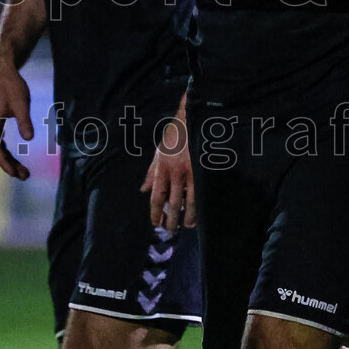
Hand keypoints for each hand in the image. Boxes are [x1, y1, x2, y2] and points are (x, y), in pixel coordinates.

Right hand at [0, 59, 33, 179]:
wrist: (0, 71)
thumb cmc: (11, 85)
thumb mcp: (22, 102)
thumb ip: (25, 121)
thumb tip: (29, 139)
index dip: (6, 164)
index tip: (16, 175)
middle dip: (10, 165)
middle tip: (26, 176)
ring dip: (9, 159)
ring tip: (23, 171)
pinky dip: (5, 150)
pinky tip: (14, 156)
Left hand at [142, 116, 195, 233]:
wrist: (193, 117)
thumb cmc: (176, 134)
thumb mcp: (159, 151)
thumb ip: (151, 172)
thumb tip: (144, 190)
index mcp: (162, 167)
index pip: (157, 196)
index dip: (156, 213)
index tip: (156, 224)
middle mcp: (175, 171)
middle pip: (172, 202)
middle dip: (171, 219)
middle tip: (170, 231)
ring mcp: (191, 170)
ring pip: (189, 200)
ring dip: (187, 216)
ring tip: (186, 226)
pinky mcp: (204, 168)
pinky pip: (202, 191)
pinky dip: (201, 204)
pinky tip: (201, 212)